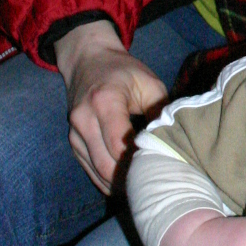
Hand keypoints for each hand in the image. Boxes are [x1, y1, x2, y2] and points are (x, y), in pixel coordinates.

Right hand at [54, 20, 167, 193]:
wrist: (87, 60)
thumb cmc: (123, 71)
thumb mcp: (149, 83)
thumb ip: (161, 111)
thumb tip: (172, 141)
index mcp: (104, 101)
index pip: (118, 144)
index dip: (138, 160)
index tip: (160, 165)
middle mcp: (83, 119)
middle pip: (106, 164)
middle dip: (130, 178)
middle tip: (155, 182)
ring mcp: (74, 132)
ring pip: (96, 171)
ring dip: (119, 183)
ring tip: (143, 185)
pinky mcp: (73, 141)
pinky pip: (89, 169)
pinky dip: (107, 180)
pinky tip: (127, 182)